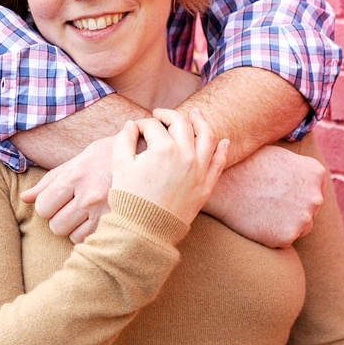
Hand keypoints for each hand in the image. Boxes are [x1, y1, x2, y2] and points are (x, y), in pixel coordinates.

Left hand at [20, 135, 115, 242]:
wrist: (152, 157)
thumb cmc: (112, 155)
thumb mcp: (82, 158)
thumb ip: (52, 178)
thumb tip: (25, 197)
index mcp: (76, 175)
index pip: (43, 206)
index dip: (47, 205)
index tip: (57, 200)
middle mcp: (89, 196)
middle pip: (55, 225)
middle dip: (59, 218)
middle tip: (72, 207)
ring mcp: (105, 212)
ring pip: (72, 236)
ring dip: (74, 228)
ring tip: (86, 214)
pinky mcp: (118, 223)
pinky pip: (91, 241)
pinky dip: (90, 235)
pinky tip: (98, 221)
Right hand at [109, 109, 228, 226]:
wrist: (145, 231)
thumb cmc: (130, 198)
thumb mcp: (120, 165)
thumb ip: (124, 139)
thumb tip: (131, 125)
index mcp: (164, 149)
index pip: (154, 126)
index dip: (142, 125)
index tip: (136, 130)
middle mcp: (186, 156)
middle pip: (181, 124)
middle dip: (169, 116)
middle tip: (160, 115)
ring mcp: (199, 171)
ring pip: (207, 136)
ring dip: (201, 121)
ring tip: (196, 114)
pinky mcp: (206, 186)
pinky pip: (219, 163)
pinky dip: (223, 149)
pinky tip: (223, 141)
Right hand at [205, 146, 325, 247]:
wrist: (222, 185)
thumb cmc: (246, 165)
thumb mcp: (278, 153)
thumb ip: (297, 164)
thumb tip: (303, 171)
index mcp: (315, 173)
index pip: (314, 188)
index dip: (296, 190)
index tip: (279, 189)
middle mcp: (315, 197)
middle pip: (310, 209)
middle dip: (294, 208)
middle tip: (269, 202)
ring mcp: (303, 219)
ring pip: (301, 227)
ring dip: (286, 223)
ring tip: (262, 211)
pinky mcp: (286, 237)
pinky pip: (284, 239)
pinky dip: (273, 234)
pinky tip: (258, 221)